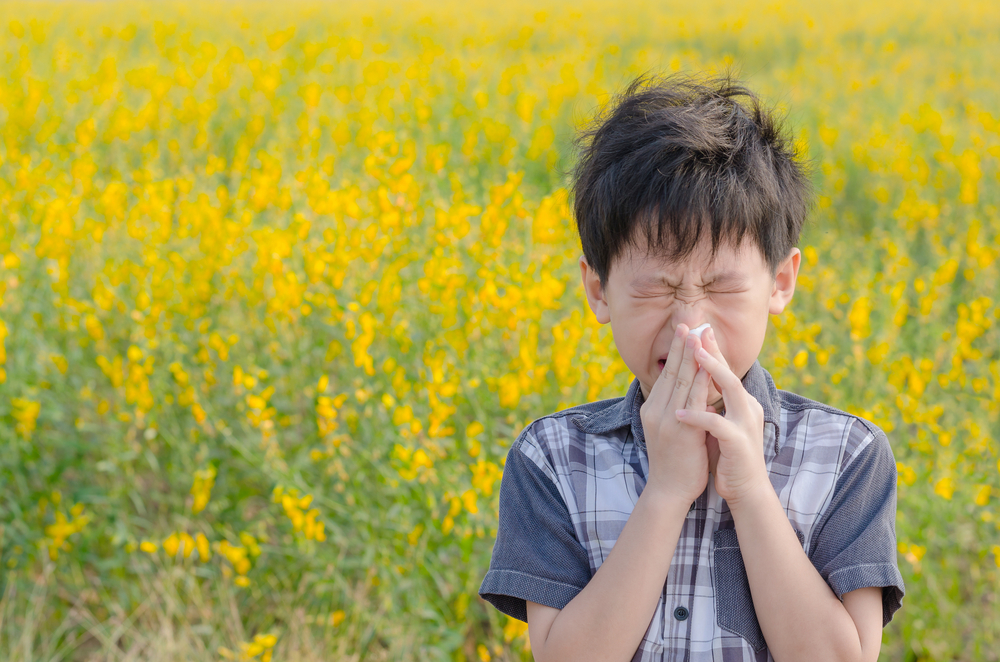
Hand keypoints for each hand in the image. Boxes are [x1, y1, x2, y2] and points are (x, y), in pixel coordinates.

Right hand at [639, 324, 713, 505]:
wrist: (669, 490)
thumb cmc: (674, 462)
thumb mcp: (668, 430)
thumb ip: (674, 409)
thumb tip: (685, 390)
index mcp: (653, 408)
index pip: (666, 373)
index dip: (676, 351)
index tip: (684, 331)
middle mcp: (656, 409)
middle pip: (671, 371)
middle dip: (681, 345)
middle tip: (688, 321)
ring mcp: (667, 418)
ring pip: (681, 380)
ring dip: (691, 355)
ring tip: (698, 335)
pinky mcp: (680, 429)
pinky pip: (693, 399)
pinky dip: (700, 379)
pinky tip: (708, 365)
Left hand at [675, 328, 769, 505]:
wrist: (745, 489)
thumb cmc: (728, 456)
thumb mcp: (719, 424)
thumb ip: (711, 405)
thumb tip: (694, 384)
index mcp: (741, 404)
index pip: (724, 372)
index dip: (711, 351)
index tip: (697, 331)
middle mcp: (747, 409)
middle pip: (730, 373)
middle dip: (713, 351)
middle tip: (697, 330)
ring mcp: (745, 424)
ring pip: (731, 390)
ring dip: (711, 372)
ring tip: (693, 356)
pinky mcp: (738, 443)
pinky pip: (716, 425)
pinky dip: (697, 418)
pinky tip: (678, 414)